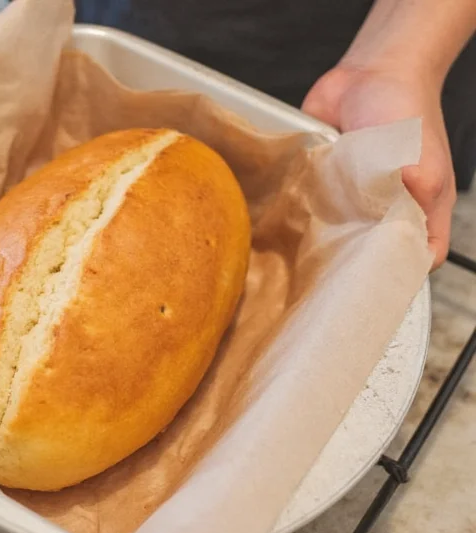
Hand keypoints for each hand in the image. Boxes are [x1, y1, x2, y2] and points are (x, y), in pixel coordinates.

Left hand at [302, 63, 454, 269]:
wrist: (370, 73)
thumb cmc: (407, 113)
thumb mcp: (423, 167)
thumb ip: (411, 204)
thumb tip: (394, 234)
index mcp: (417, 212)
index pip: (411, 260)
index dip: (393, 275)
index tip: (367, 287)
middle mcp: (381, 210)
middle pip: (363, 252)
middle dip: (345, 262)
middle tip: (323, 275)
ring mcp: (347, 198)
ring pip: (329, 232)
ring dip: (315, 237)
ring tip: (297, 253)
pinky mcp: (318, 183)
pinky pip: (303, 206)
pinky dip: (294, 210)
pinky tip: (280, 222)